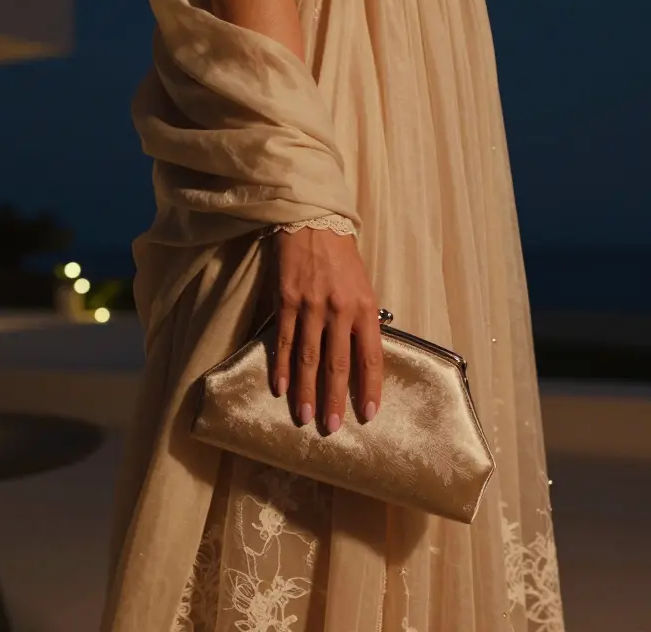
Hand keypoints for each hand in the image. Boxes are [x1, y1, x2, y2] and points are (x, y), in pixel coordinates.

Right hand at [272, 227, 381, 433]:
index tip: (368, 415)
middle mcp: (339, 310)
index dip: (369, 388)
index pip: (370, 357)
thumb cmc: (342, 257)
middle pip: (337, 364)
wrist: (313, 222)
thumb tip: (360, 358)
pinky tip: (280, 389)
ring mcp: (310, 306)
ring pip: (308, 358)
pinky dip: (281, 367)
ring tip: (306, 418)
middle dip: (335, 400)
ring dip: (306, 392)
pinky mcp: (286, 301)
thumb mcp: (363, 287)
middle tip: (332, 429)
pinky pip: (283, 340)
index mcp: (364, 308)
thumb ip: (362, 321)